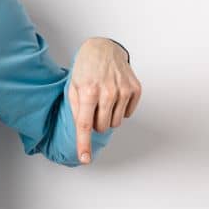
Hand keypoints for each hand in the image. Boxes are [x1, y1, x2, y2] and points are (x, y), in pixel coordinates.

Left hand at [67, 37, 142, 163]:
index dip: (83, 144)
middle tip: (93, 108)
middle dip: (96, 123)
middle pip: (102, 126)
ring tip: (103, 100)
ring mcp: (123, 90)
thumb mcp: (72, 86)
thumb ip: (76, 109)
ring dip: (108, 117)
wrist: (103, 49)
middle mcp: (107, 92)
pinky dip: (121, 110)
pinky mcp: (135, 89)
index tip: (84, 159)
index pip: (85, 125)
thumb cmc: (85, 69)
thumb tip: (82, 131)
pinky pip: (128, 114)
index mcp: (87, 92)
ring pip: (116, 122)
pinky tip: (115, 96)